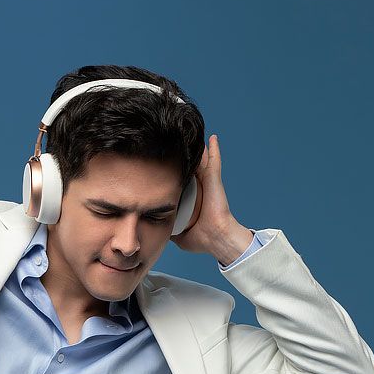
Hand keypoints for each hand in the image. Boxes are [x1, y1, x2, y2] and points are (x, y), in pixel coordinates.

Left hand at [171, 134, 248, 258]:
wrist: (216, 238)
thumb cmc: (202, 239)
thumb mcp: (179, 234)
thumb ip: (169, 228)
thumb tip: (157, 229)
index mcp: (193, 198)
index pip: (183, 181)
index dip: (175, 172)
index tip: (163, 163)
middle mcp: (201, 188)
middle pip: (192, 168)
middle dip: (185, 156)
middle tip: (175, 143)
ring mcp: (209, 183)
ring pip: (202, 161)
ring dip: (199, 150)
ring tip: (191, 134)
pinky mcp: (215, 181)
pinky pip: (214, 162)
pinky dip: (214, 150)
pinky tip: (213, 138)